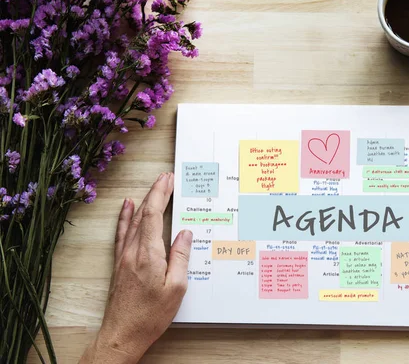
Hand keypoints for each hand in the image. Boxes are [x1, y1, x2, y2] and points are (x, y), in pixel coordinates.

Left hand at [80, 173, 191, 362]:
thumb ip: (181, 258)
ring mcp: (124, 257)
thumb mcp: (176, 288)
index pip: (153, 215)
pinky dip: (125, 217)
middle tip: (165, 178)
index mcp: (148, 255)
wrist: (122, 334)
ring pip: (132, 221)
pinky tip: (126, 208)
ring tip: (152, 187)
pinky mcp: (119, 264)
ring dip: (143, 201)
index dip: (160, 194)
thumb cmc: (150, 315)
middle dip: (155, 193)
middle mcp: (133, 251)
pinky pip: (122, 233)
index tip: (168, 180)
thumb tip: (185, 235)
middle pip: (142, 214)